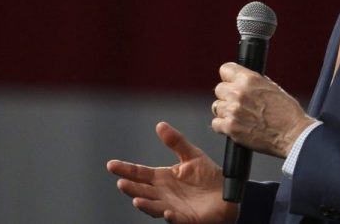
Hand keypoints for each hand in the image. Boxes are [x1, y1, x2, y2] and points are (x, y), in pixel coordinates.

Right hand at [106, 122, 237, 223]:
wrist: (227, 194)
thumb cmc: (208, 176)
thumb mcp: (192, 155)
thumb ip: (176, 142)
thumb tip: (159, 125)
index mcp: (163, 178)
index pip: (140, 174)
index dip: (126, 169)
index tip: (111, 164)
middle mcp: (164, 194)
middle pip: (142, 191)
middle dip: (131, 188)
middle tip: (121, 182)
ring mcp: (173, 208)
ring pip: (154, 208)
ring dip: (146, 205)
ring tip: (137, 200)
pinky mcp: (187, 219)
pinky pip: (177, 220)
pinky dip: (171, 217)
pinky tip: (167, 212)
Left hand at [211, 62, 315, 157]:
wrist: (292, 134)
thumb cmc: (287, 113)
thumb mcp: (273, 88)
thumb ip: (254, 83)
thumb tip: (243, 81)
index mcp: (249, 80)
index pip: (225, 69)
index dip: (228, 77)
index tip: (230, 82)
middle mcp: (239, 93)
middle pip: (219, 89)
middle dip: (227, 96)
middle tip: (238, 104)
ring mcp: (233, 110)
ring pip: (217, 107)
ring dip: (225, 112)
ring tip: (240, 117)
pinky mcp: (230, 127)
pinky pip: (216, 124)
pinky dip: (223, 127)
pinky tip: (235, 127)